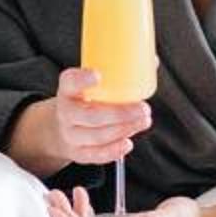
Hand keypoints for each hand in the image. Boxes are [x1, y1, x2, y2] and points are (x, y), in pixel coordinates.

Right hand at [10, 66, 153, 178]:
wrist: (62, 126)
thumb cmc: (85, 99)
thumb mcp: (90, 84)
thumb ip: (116, 73)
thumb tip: (153, 61)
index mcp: (68, 90)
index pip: (70, 82)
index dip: (82, 79)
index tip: (98, 75)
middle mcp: (66, 112)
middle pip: (90, 115)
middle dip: (120, 114)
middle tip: (143, 108)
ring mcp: (70, 134)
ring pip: (97, 136)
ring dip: (124, 129)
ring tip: (144, 121)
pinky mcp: (78, 152)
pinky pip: (96, 155)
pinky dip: (113, 150)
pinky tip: (128, 142)